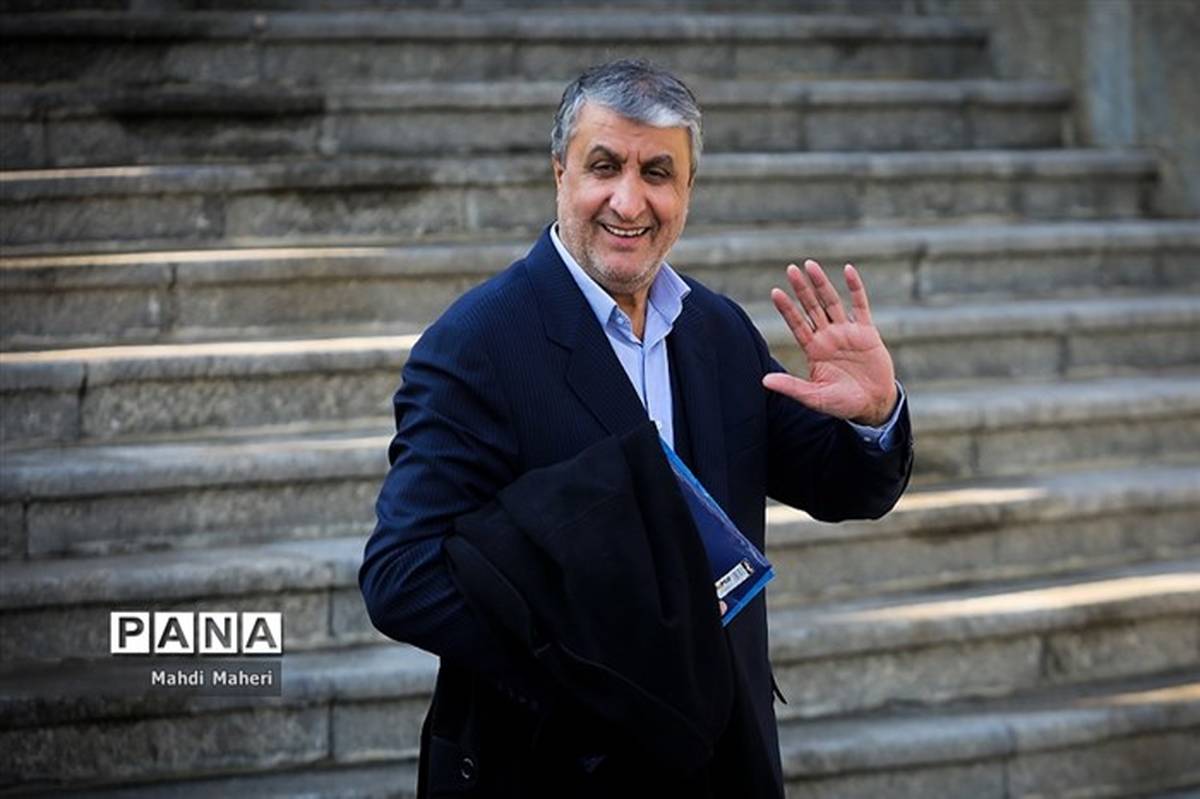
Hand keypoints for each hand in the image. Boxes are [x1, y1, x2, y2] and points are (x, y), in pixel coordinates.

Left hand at [762, 260, 897, 425]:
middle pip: (811, 307)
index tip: (775, 292)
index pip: (796, 324)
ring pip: (832, 302)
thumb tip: (763, 381)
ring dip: (822, 284)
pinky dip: (855, 287)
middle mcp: (828, 337)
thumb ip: (791, 387)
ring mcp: (847, 332)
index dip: (787, 308)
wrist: (873, 405)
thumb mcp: (814, 397)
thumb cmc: (841, 403)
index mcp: (813, 350)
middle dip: (801, 289)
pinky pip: (860, 305)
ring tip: (810, 265)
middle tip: (790, 269)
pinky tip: (848, 270)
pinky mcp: (867, 332)